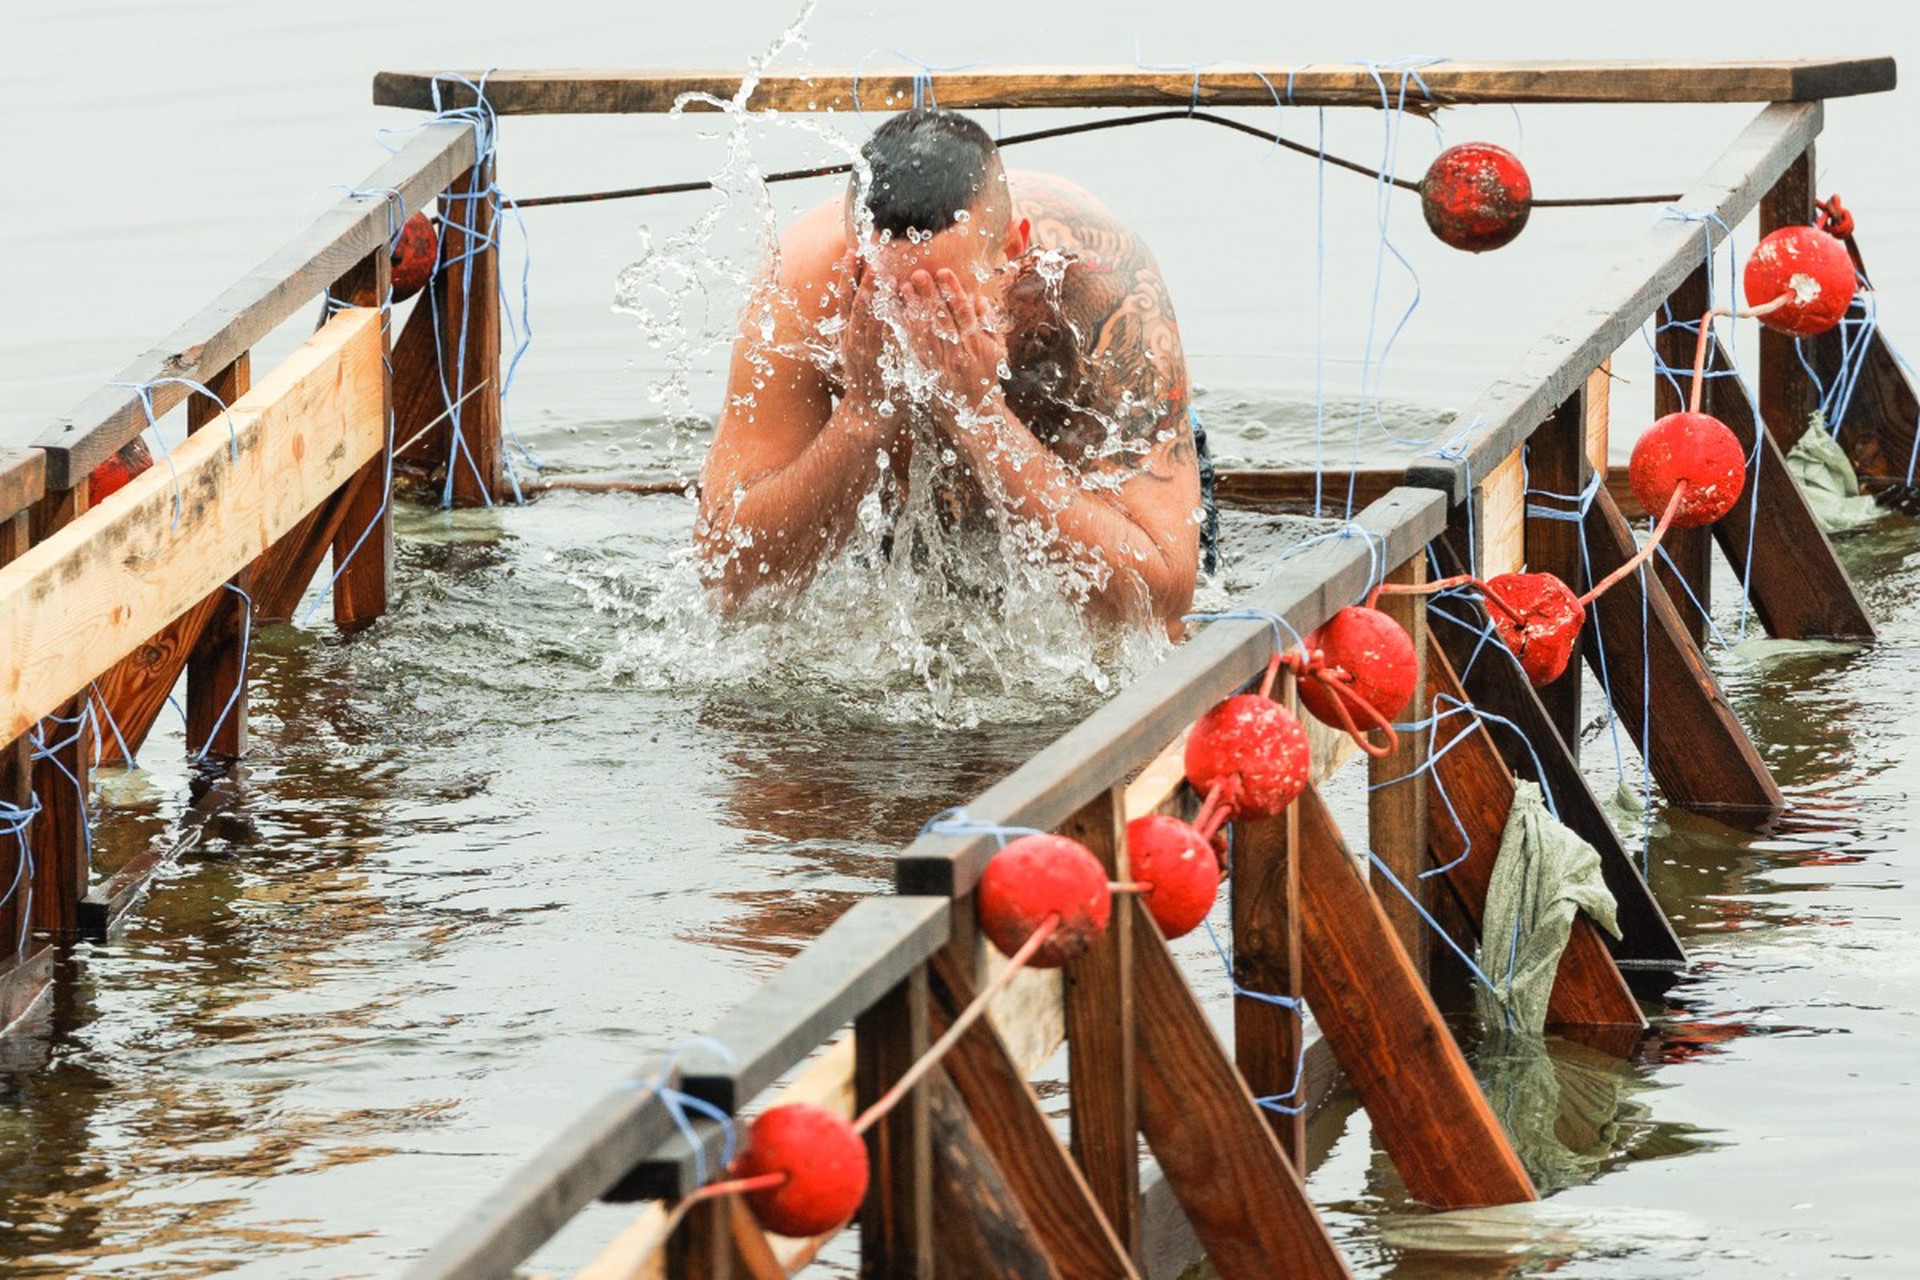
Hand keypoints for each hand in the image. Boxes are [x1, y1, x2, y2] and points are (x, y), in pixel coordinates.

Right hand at [838, 257, 893, 416]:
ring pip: (867, 319)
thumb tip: (869, 301)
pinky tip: (896, 307)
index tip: (851, 251)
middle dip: (861, 277)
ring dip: (872, 296)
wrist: (867, 415)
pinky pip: (884, 340)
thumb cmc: (868, 379)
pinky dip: (888, 323)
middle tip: (867, 253)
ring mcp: (865, 352)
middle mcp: (853, 340)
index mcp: (847, 333)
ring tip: (879, 274)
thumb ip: (862, 325)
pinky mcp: (879, 365)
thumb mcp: (858, 349)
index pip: (845, 297)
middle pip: (855, 303)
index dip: (847, 274)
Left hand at [895, 267, 1008, 420]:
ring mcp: (940, 365)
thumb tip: (979, 300)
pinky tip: (896, 313)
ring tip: (904, 288)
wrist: (975, 416)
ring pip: (924, 333)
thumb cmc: (987, 380)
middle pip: (941, 320)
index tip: (943, 272)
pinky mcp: (925, 373)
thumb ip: (990, 325)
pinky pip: (912, 348)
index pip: (964, 313)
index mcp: (977, 346)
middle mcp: (958, 355)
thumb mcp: (998, 353)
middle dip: (929, 295)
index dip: (953, 291)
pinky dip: (904, 329)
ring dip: (913, 309)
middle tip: (918, 273)